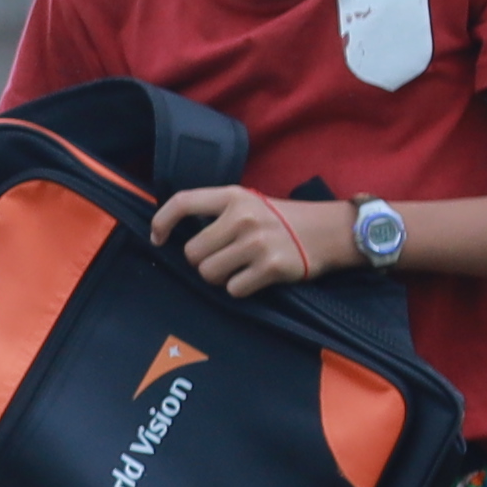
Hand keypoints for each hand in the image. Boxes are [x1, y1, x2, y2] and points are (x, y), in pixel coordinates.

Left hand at [155, 183, 337, 299]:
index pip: (184, 202)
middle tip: (222, 259)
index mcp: (233, 196)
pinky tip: (255, 278)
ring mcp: (257, 243)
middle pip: (192, 253)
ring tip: (239, 269)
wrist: (329, 231)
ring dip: (219, 278)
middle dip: (202, 262)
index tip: (157, 238)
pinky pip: (234, 290)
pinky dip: (240, 289)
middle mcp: (243, 217)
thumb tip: (177, 235)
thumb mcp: (250, 202)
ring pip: (209, 274)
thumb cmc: (282, 219)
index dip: (162, 221)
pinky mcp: (271, 267)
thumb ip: (217, 213)